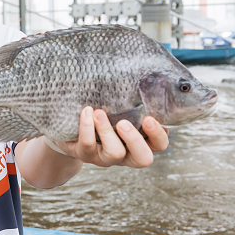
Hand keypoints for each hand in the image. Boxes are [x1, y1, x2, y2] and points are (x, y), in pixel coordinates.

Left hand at [52, 106, 168, 167]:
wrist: (75, 130)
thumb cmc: (105, 114)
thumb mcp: (121, 108)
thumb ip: (133, 100)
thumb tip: (142, 76)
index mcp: (141, 143)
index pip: (159, 145)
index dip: (158, 135)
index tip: (149, 118)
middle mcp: (127, 154)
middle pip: (143, 158)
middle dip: (134, 140)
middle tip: (123, 123)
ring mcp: (106, 158)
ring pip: (115, 153)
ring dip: (107, 131)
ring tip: (99, 113)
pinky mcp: (86, 155)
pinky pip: (88, 145)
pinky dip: (87, 127)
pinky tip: (86, 111)